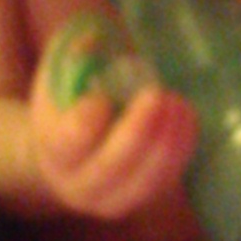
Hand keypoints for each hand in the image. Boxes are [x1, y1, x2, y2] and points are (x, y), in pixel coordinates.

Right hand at [28, 54, 197, 220]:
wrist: (65, 161)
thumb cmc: (64, 110)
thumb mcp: (57, 80)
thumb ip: (70, 58)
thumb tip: (93, 40)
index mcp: (54, 152)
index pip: (68, 144)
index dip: (85, 123)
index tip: (101, 97)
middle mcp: (80, 184)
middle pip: (111, 166)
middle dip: (137, 132)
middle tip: (157, 94)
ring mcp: (114, 199)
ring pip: (145, 180)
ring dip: (167, 142)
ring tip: (178, 103)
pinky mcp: (143, 199)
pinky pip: (167, 180)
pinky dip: (181, 149)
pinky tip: (187, 116)